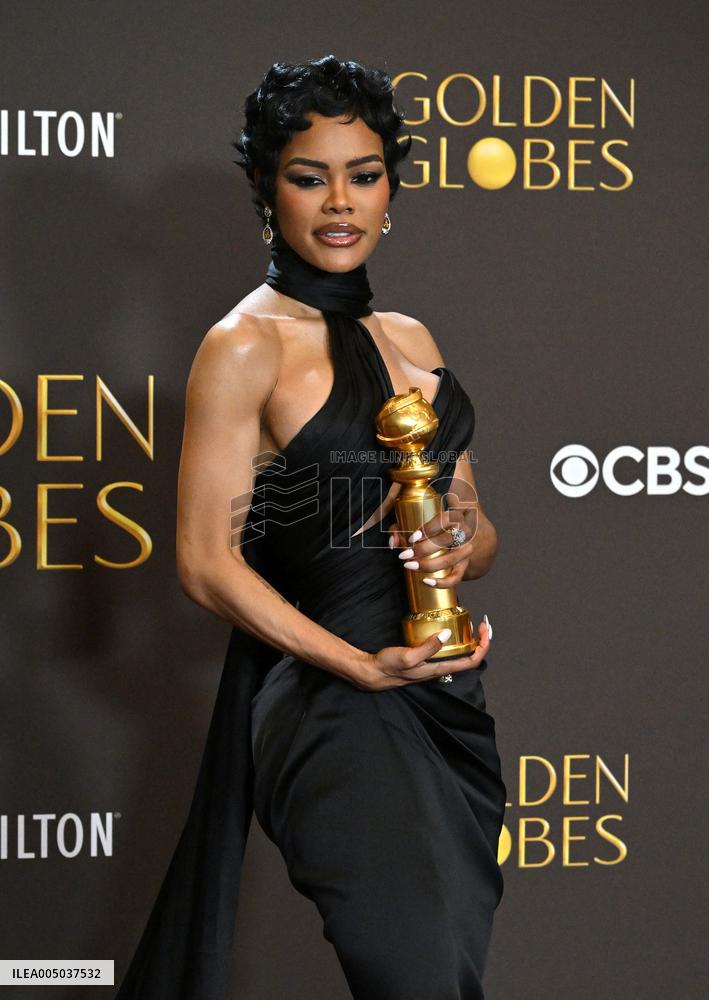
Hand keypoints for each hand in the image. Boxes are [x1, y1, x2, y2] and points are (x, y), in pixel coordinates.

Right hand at [352, 619, 490, 690]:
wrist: (372, 673)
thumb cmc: (389, 667)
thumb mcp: (408, 656)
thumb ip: (428, 647)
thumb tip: (448, 634)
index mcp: (439, 668)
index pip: (471, 661)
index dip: (483, 646)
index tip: (485, 630)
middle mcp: (440, 668)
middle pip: (469, 657)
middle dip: (480, 641)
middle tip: (482, 624)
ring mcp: (433, 663)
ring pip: (459, 653)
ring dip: (469, 640)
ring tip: (471, 624)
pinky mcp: (426, 658)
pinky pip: (447, 650)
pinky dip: (455, 639)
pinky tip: (449, 628)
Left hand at [388, 509, 475, 588]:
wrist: (447, 540)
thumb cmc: (427, 530)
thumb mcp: (411, 523)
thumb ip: (398, 529)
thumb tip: (393, 543)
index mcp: (454, 517)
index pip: (445, 519)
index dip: (428, 529)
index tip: (412, 538)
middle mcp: (463, 532)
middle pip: (447, 540)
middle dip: (424, 549)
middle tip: (406, 554)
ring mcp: (465, 550)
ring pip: (451, 559)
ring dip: (429, 565)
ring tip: (410, 566)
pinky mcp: (463, 566)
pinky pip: (456, 577)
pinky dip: (441, 582)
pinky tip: (426, 581)